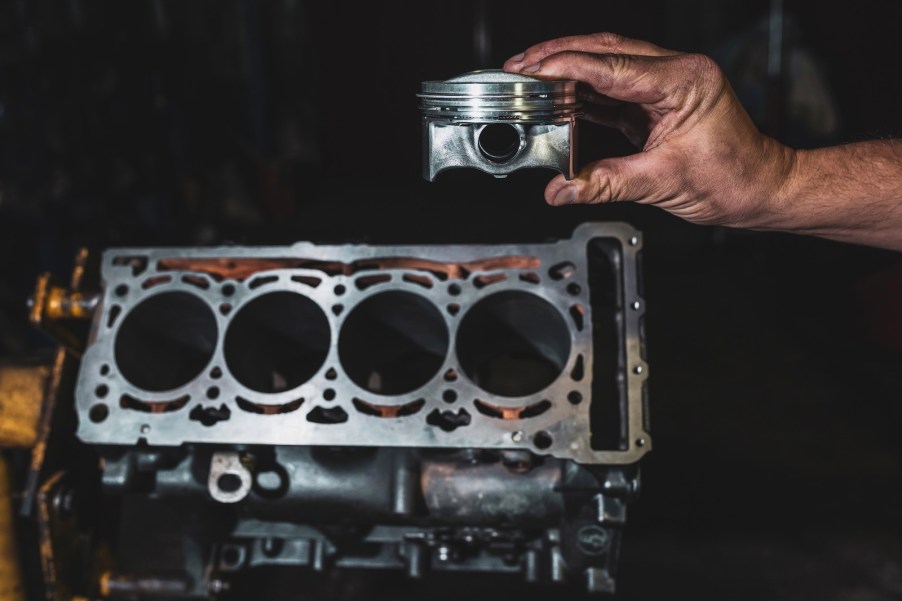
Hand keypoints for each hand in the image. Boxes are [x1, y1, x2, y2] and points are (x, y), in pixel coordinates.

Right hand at [503, 32, 794, 228]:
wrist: (761, 189)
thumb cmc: (734, 179)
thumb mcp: (663, 183)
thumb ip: (605, 183)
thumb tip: (562, 188)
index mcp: (684, 81)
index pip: (612, 65)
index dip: (567, 67)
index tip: (532, 71)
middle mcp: (677, 72)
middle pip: (606, 49)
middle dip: (558, 55)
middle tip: (520, 65)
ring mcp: (667, 84)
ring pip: (607, 64)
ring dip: (568, 70)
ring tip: (531, 78)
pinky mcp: (658, 101)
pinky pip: (613, 88)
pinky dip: (583, 92)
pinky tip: (558, 99)